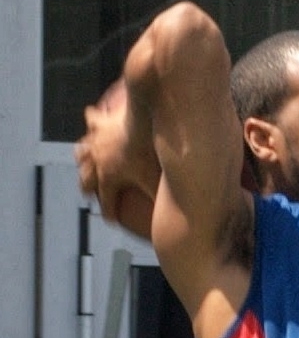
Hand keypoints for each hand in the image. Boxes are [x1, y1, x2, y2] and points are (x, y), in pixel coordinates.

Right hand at [76, 80, 156, 240]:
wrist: (141, 120)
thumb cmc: (149, 152)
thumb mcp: (156, 181)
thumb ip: (163, 202)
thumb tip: (176, 223)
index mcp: (109, 178)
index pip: (108, 202)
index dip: (110, 213)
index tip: (111, 222)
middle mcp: (98, 161)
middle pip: (87, 179)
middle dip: (87, 187)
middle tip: (88, 193)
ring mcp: (97, 141)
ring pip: (83, 152)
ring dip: (83, 158)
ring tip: (82, 160)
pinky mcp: (102, 123)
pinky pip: (92, 120)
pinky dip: (91, 119)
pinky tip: (91, 114)